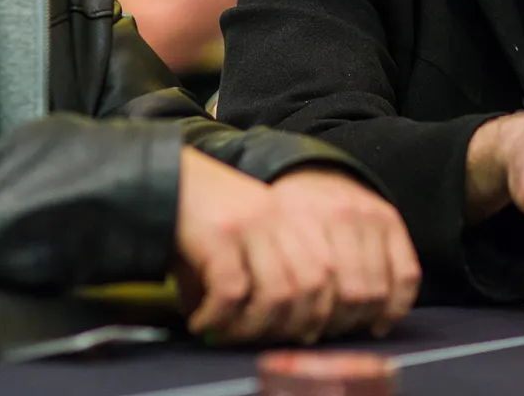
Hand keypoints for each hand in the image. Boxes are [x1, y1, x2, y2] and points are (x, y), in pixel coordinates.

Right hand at [174, 147, 420, 343]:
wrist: (173, 181)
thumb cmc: (223, 222)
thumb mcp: (270, 237)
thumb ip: (296, 270)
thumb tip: (314, 331)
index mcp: (312, 217)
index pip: (348, 271)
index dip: (350, 311)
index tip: (326, 334)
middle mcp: (290, 218)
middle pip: (318, 288)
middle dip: (297, 326)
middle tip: (269, 341)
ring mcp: (257, 224)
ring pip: (279, 294)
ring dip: (255, 327)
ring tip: (232, 335)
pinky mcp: (221, 233)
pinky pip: (232, 290)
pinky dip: (218, 316)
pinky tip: (203, 321)